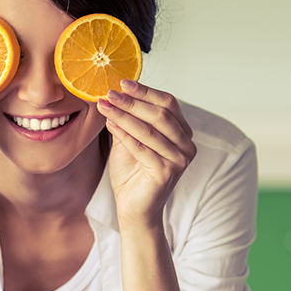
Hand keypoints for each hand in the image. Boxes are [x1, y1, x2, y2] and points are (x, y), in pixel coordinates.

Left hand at [97, 79, 196, 227]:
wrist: (133, 208)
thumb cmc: (132, 174)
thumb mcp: (128, 140)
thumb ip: (127, 120)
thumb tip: (113, 95)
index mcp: (182, 133)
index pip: (168, 104)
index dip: (145, 92)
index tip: (122, 83)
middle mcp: (186, 144)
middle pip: (161, 114)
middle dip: (133, 102)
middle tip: (110, 93)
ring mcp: (180, 159)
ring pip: (150, 130)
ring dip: (124, 116)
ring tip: (104, 106)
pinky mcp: (167, 172)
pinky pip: (142, 148)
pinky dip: (124, 134)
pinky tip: (110, 124)